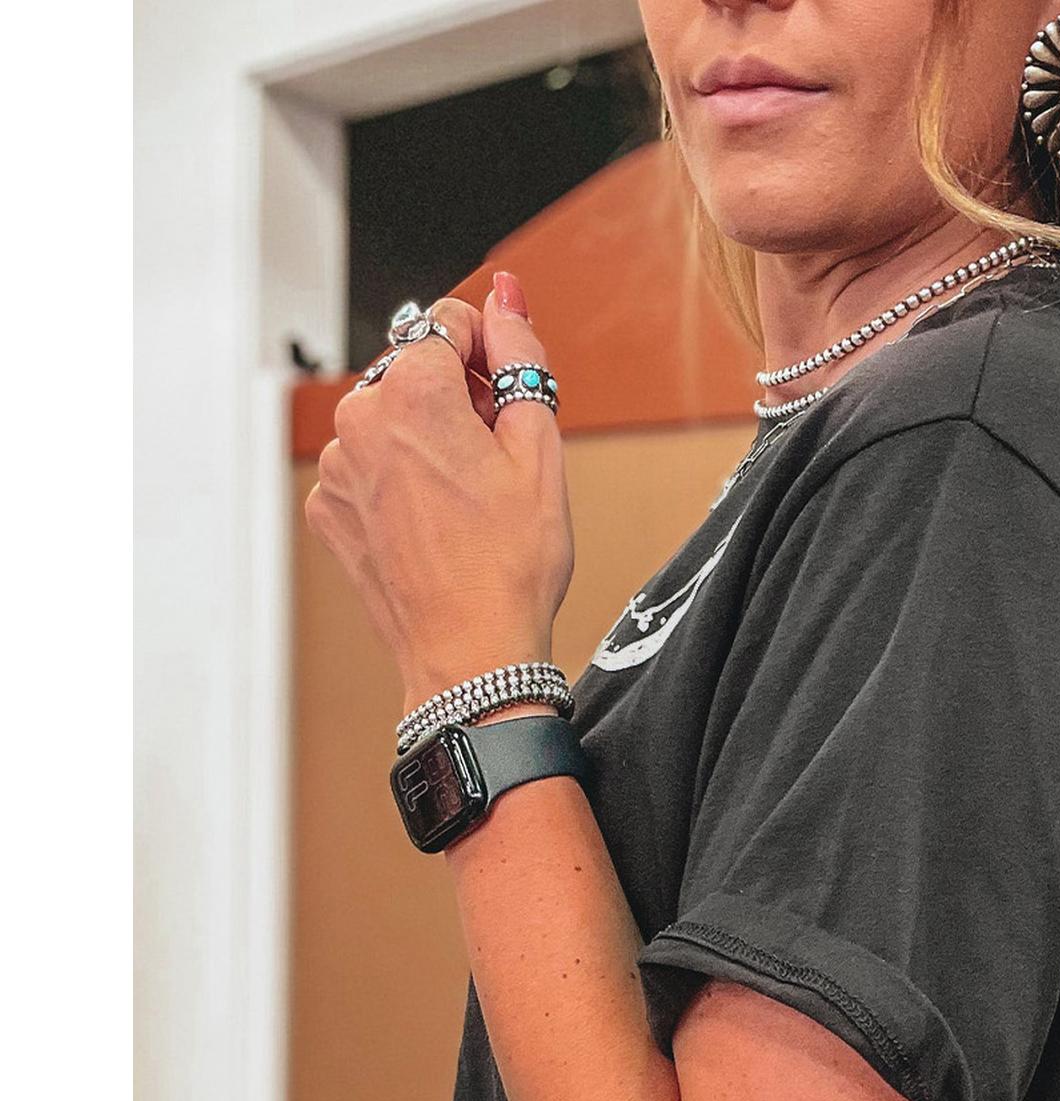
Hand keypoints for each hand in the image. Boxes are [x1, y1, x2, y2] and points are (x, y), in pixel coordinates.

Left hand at [304, 271, 575, 708]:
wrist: (472, 655)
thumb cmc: (511, 566)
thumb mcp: (540, 449)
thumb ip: (520, 356)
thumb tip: (507, 296)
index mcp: (412, 390)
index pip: (449, 322)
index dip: (490, 355)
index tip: (507, 401)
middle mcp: (359, 419)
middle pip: (415, 370)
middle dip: (457, 398)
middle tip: (496, 463)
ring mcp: (337, 468)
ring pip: (390, 420)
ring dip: (427, 440)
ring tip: (467, 502)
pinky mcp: (329, 510)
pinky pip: (368, 468)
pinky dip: (399, 482)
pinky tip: (435, 524)